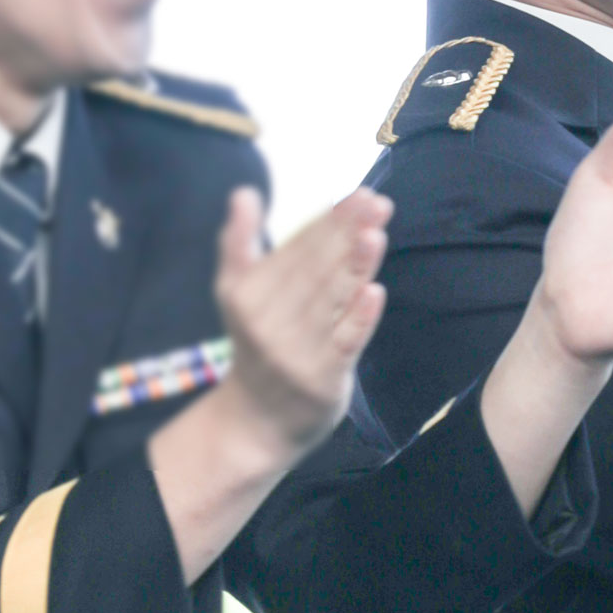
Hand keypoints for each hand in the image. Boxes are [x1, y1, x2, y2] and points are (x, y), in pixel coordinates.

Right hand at [213, 185, 390, 456]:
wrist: (259, 420)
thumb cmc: (258, 344)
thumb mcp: (237, 293)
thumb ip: (240, 243)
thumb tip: (244, 192)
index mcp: (248, 293)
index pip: (297, 249)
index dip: (329, 221)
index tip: (359, 194)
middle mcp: (269, 320)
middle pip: (317, 269)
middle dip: (347, 234)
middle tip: (375, 201)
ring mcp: (297, 351)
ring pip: (332, 301)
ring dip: (356, 267)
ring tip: (375, 233)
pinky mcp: (322, 378)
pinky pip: (344, 343)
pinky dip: (358, 318)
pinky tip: (374, 292)